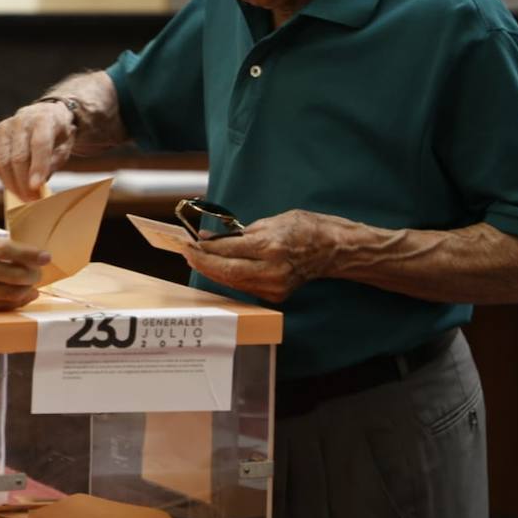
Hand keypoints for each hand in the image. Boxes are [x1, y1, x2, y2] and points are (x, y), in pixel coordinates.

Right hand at [0, 102, 75, 201]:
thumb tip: (35, 186)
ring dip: (12, 184)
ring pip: (3, 162)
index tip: (36, 188)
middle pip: (18, 157)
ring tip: (23, 196)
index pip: (39, 144)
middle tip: (32, 199)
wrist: (42, 116)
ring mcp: (3, 126)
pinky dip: (1, 176)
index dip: (38, 167)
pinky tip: (12, 184)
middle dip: (24, 183)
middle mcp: (21, 119)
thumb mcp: (63, 147)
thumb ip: (51, 164)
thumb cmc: (55, 136)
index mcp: (44, 118)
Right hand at [0, 232, 49, 311]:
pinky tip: (24, 296)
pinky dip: (17, 301)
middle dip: (33, 274)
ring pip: (12, 292)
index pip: (8, 249)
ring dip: (28, 289)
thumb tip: (19, 251)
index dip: (31, 254)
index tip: (46, 256)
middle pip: (15, 273)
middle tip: (39, 271)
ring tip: (33, 283)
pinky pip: (1, 305)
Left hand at [179, 209, 348, 302]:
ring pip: (232, 282)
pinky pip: (244, 287)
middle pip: (226, 271)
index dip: (205, 249)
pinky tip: (218, 269)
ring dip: (212, 271)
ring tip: (197, 260)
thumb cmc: (303, 229)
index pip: (228, 251)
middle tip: (186, 253)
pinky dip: (228, 278)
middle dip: (202, 263)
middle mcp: (271, 270)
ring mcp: (274, 286)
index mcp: (270, 246)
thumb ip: (239, 234)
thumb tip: (211, 240)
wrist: (331, 250)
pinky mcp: (275, 295)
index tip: (189, 243)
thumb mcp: (270, 222)